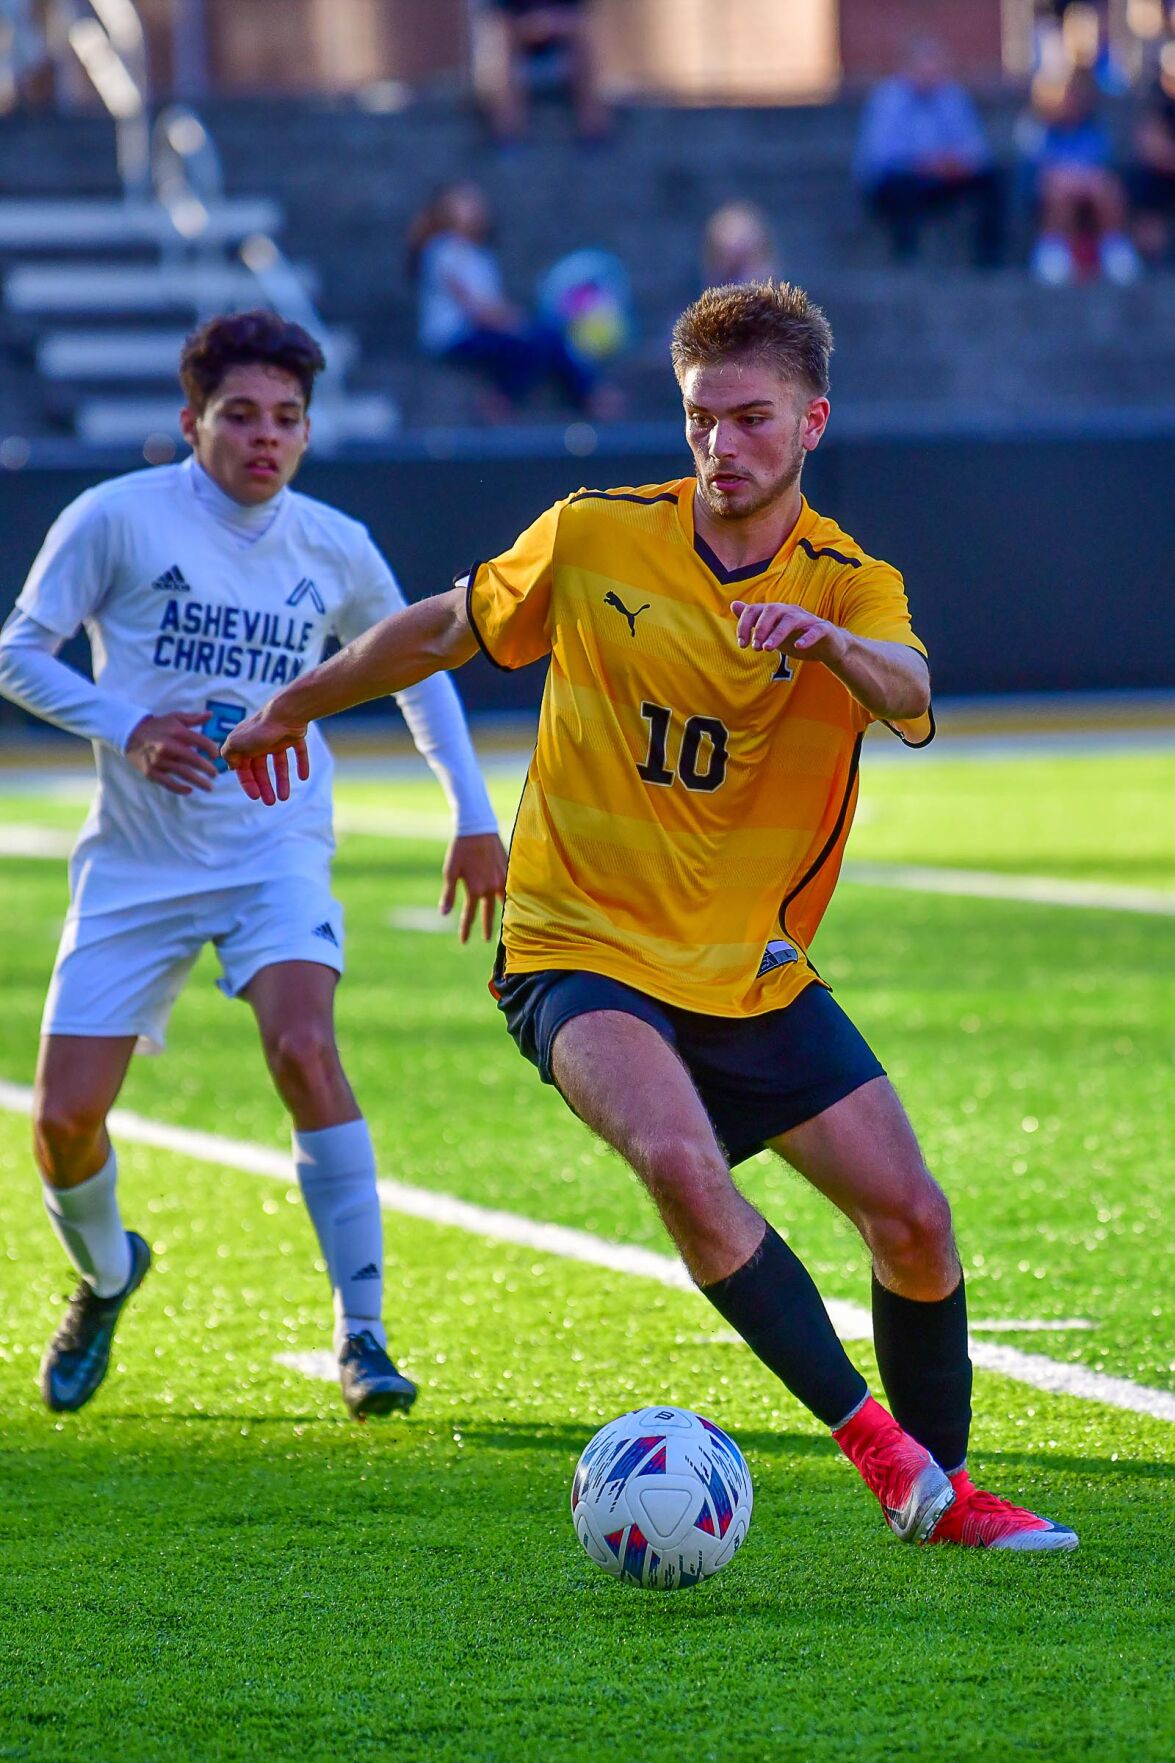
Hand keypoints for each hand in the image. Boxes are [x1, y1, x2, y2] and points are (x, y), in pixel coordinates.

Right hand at [125, 712, 220, 795]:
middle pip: (194, 759)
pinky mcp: (151, 772)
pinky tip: (189, 790)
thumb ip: (194, 718)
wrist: (130, 733)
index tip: (215, 756)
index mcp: (176, 731)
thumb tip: (210, 714)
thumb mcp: (175, 718)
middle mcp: (168, 746)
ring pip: (183, 773)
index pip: (200, 741)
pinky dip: (180, 789)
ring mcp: (159, 760)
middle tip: (215, 775)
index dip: (211, 749)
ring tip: (209, 787)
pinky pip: (168, 783)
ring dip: (199, 782)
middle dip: (208, 769)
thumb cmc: (158, 726)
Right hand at [220, 703, 309, 804]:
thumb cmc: (259, 730)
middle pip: (261, 768)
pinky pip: (299, 751)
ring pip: (280, 763)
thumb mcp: (236, 744)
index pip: (243, 767)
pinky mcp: (295, 735)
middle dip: (265, 786)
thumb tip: (231, 766)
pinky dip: (302, 764)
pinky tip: (304, 777)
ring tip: (285, 798)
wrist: (286, 713)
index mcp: (244, 743)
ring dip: (282, 780)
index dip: (248, 783)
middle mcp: (260, 740)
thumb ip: (229, 755)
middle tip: (271, 802)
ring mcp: (278, 737)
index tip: (255, 796)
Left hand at [439, 832, 507, 943]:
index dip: (466, 930)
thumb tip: (444, 915)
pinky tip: (512, 901)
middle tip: (486, 940)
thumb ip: (449, 895)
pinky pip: (512, 888)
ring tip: (505, 924)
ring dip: (504, 914)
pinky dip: (512, 897)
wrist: (477, 828)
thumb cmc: (459, 849)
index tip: (464, 941)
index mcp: (475, 889)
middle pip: (489, 914)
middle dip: (486, 928)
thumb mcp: (450, 872)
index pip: (470, 916)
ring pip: (505, 902)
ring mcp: (502, 879)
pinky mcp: (508, 870)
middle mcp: (490, 887)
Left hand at [731, 600, 846, 664]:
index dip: (745, 625)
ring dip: (778, 634)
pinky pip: (816, 630)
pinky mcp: (824, 629)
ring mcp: (808, 619)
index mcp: (777, 612)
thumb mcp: (772, 631)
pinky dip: (807, 637)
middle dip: (760, 628)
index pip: (756, 609)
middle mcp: (791, 612)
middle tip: (755, 647)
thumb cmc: (797, 637)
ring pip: (791, 620)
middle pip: (773, 610)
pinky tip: (798, 647)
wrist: (828, 646)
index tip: (742, 644)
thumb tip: (733, 605)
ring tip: (768, 649)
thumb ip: (754, 619)